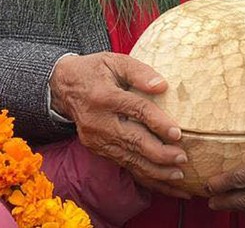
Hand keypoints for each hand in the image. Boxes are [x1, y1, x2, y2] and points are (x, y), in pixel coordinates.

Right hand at [49, 53, 188, 185]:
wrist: (63, 87)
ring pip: (129, 158)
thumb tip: (162, 86)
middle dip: (159, 154)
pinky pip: (123, 164)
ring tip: (178, 176)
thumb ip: (139, 72)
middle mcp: (98, 121)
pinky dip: (143, 175)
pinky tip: (162, 182)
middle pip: (133, 140)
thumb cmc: (95, 70)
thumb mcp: (115, 61)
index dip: (158, 123)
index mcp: (104, 96)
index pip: (136, 111)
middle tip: (182, 158)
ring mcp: (96, 139)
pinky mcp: (97, 149)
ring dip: (154, 170)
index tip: (178, 133)